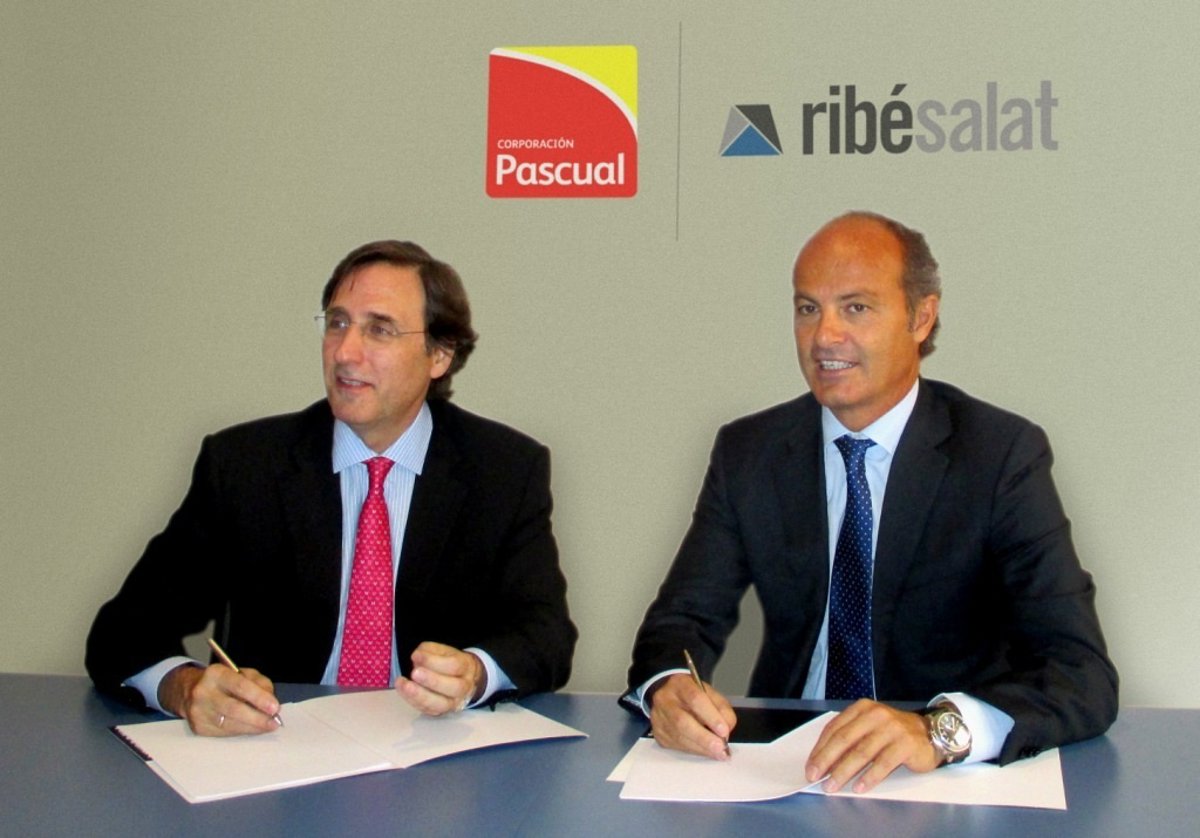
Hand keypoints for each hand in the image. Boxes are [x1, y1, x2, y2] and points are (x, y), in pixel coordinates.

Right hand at [159, 662, 281, 736]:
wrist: (190, 690)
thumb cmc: (224, 681)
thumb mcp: (242, 673)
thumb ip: (260, 684)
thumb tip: (272, 703)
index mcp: (216, 674)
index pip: (239, 686)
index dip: (259, 697)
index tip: (275, 707)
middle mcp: (203, 692)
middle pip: (233, 708)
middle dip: (257, 717)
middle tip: (274, 722)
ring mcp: (198, 712)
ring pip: (229, 724)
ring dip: (252, 727)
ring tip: (267, 726)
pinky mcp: (198, 727)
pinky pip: (224, 733)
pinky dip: (241, 732)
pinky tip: (251, 729)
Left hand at [395, 642, 484, 715]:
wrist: (461, 678)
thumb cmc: (448, 662)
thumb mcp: (442, 650)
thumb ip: (429, 651)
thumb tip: (417, 657)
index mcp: (466, 667)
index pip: (454, 665)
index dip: (434, 661)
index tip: (415, 656)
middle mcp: (464, 687)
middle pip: (454, 687)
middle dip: (432, 681)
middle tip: (415, 673)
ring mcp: (454, 702)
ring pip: (442, 704)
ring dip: (421, 695)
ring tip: (406, 685)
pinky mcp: (441, 711)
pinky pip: (429, 710)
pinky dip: (414, 701)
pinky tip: (404, 691)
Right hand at [647, 673, 736, 759]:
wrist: (666, 694)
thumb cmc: (691, 694)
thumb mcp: (709, 692)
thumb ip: (721, 707)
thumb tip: (727, 728)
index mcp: (680, 685)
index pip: (694, 699)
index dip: (710, 716)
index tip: (724, 731)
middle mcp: (665, 701)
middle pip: (682, 722)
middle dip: (704, 738)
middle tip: (721, 747)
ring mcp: (659, 718)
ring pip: (679, 737)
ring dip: (702, 747)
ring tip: (718, 753)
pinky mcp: (659, 733)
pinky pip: (678, 746)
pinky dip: (695, 750)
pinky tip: (706, 751)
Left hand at [805, 699, 939, 791]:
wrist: (930, 733)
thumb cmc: (893, 733)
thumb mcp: (869, 728)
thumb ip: (850, 739)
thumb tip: (824, 763)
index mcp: (862, 708)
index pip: (835, 728)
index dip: (820, 748)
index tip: (810, 767)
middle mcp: (876, 715)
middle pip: (845, 739)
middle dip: (826, 760)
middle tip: (815, 777)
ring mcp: (892, 728)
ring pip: (862, 752)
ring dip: (844, 771)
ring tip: (833, 786)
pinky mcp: (905, 744)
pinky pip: (883, 763)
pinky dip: (869, 777)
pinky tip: (859, 787)